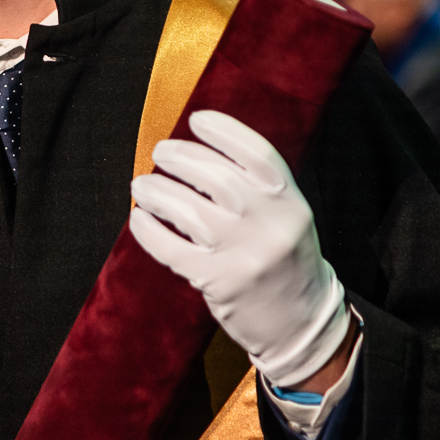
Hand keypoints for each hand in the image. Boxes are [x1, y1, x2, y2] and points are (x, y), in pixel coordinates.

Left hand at [129, 110, 350, 388]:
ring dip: (157, 192)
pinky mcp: (218, 282)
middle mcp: (271, 225)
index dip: (225, 131)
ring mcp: (244, 255)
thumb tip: (197, 152)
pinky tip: (140, 219)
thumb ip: (254, 187)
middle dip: (181, 158)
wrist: (300, 320)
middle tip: (160, 152)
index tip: (197, 119)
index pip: (257, 154)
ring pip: (188, 211)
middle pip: (217, 177)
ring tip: (142, 185)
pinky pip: (172, 249)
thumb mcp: (285, 216)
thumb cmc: (284, 258)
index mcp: (290, 202)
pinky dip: (150, 231)